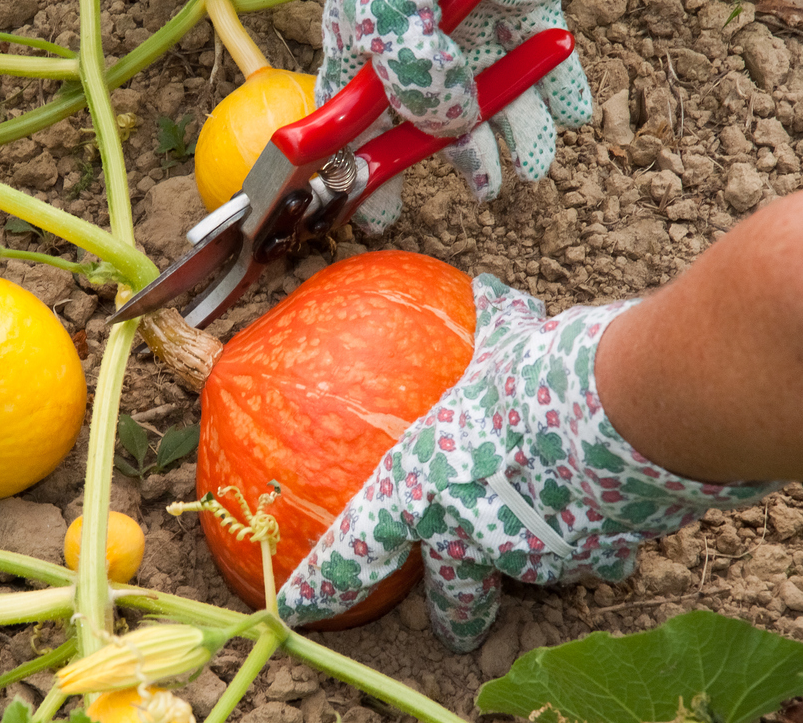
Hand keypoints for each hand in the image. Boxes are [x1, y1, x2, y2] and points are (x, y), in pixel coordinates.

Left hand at [275, 277, 772, 650]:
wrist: (625, 408)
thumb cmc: (537, 374)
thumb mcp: (496, 347)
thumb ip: (487, 332)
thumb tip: (488, 291)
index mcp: (419, 486)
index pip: (357, 548)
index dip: (323, 583)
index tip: (298, 608)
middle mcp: (467, 532)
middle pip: (452, 598)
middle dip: (455, 618)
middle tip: (457, 632)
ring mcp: (531, 555)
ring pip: (527, 577)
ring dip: (535, 561)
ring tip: (546, 545)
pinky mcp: (592, 558)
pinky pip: (592, 556)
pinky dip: (597, 540)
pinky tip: (611, 513)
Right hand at [318, 0, 593, 231]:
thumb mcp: (390, 3)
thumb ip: (412, 74)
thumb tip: (446, 127)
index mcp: (363, 32)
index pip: (356, 114)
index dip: (364, 162)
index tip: (379, 208)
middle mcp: (413, 24)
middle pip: (433, 102)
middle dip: (459, 150)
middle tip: (486, 190)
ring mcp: (468, 1)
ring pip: (492, 76)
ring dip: (516, 124)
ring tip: (535, 165)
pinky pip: (538, 36)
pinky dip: (556, 77)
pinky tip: (571, 113)